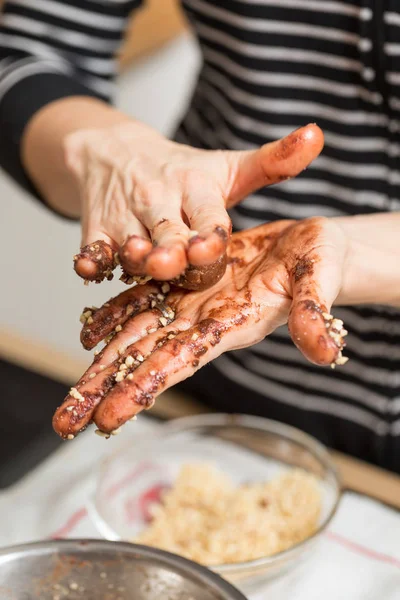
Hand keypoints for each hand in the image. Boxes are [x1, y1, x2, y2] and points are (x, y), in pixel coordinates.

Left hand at [53, 217, 349, 439]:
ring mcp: (193, 303)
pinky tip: (89, 330)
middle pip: (145, 359)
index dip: (142, 387)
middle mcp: (205, 321)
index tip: (107, 418)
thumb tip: (325, 351)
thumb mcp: (320, 279)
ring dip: (102, 362)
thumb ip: (314, 311)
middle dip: (106, 389)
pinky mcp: (189, 280)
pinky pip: (144, 298)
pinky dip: (115, 314)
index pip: (179, 361)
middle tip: (67, 422)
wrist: (313, 247)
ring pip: (137, 334)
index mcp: (231, 325)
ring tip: (70, 394)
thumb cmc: (323, 262)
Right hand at [67, 121, 323, 286]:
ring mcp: (125, 217)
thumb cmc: (183, 170)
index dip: (210, 233)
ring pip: (129, 244)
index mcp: (196, 188)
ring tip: (139, 263)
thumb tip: (318, 136)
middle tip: (174, 261)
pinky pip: (90, 250)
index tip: (211, 244)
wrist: (117, 151)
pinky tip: (90, 269)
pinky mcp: (96, 229)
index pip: (208, 214)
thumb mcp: (229, 167)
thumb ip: (274, 162)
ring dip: (133, 256)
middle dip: (172, 249)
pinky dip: (89, 260)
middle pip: (168, 232)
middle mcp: (160, 201)